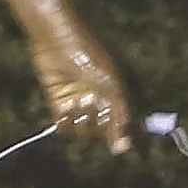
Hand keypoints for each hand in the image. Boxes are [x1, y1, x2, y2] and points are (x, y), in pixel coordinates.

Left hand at [28, 15, 137, 150]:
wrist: (59, 39)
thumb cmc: (92, 57)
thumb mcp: (114, 86)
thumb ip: (122, 116)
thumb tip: (125, 147)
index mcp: (121, 98)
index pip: (128, 127)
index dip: (124, 137)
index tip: (120, 145)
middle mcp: (103, 105)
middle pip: (105, 134)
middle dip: (100, 125)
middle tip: (94, 104)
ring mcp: (82, 107)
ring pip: (85, 134)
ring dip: (82, 122)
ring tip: (78, 102)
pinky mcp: (61, 107)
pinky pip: (65, 130)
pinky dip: (66, 123)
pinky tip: (66, 107)